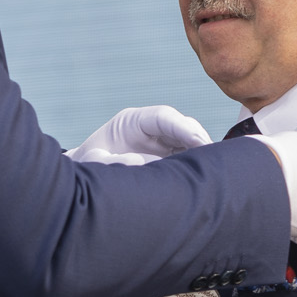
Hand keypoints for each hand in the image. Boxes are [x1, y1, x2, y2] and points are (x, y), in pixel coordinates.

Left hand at [67, 106, 211, 164]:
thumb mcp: (90, 163)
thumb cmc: (86, 166)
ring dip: (202, 152)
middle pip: (182, 125)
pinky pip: (188, 155)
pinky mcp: (167, 157)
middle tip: (215, 157)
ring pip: (189, 140)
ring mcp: (160, 142)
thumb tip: (138, 161)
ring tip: (214, 169)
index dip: (183, 127)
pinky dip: (197, 163)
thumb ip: (109, 161)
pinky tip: (206, 176)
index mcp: (130, 122)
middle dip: (199, 138)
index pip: (162, 117)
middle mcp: (149, 129)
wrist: (81, 179)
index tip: (199, 141)